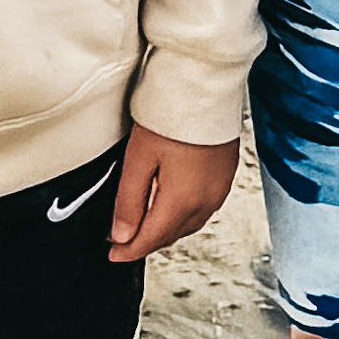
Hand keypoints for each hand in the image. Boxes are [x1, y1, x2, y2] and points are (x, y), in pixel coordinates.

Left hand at [108, 125, 239, 265]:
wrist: (206, 84)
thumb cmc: (173, 113)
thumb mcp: (138, 158)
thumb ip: (129, 201)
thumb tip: (121, 235)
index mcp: (183, 201)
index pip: (151, 239)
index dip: (128, 250)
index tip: (113, 254)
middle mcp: (206, 201)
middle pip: (171, 235)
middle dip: (146, 241)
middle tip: (122, 240)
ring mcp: (219, 189)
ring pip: (188, 224)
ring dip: (166, 230)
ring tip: (144, 225)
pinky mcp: (226, 176)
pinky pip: (203, 208)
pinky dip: (183, 215)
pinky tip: (172, 206)